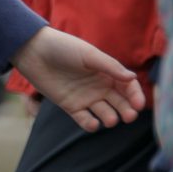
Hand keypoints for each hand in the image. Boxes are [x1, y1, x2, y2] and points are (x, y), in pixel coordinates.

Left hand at [12, 26, 144, 130]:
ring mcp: (86, 97)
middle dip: (127, 110)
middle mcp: (100, 87)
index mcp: (107, 72)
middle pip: (120, 103)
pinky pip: (84, 119)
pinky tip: (92, 123)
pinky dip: (90, 124)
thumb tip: (132, 77)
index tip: (138, 104)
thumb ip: (110, 66)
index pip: (128, 87)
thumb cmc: (62, 47)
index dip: (135, 96)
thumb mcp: (88, 54)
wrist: (33, 51)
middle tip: (129, 116)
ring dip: (110, 118)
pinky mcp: (71, 106)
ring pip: (105, 113)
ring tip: (111, 119)